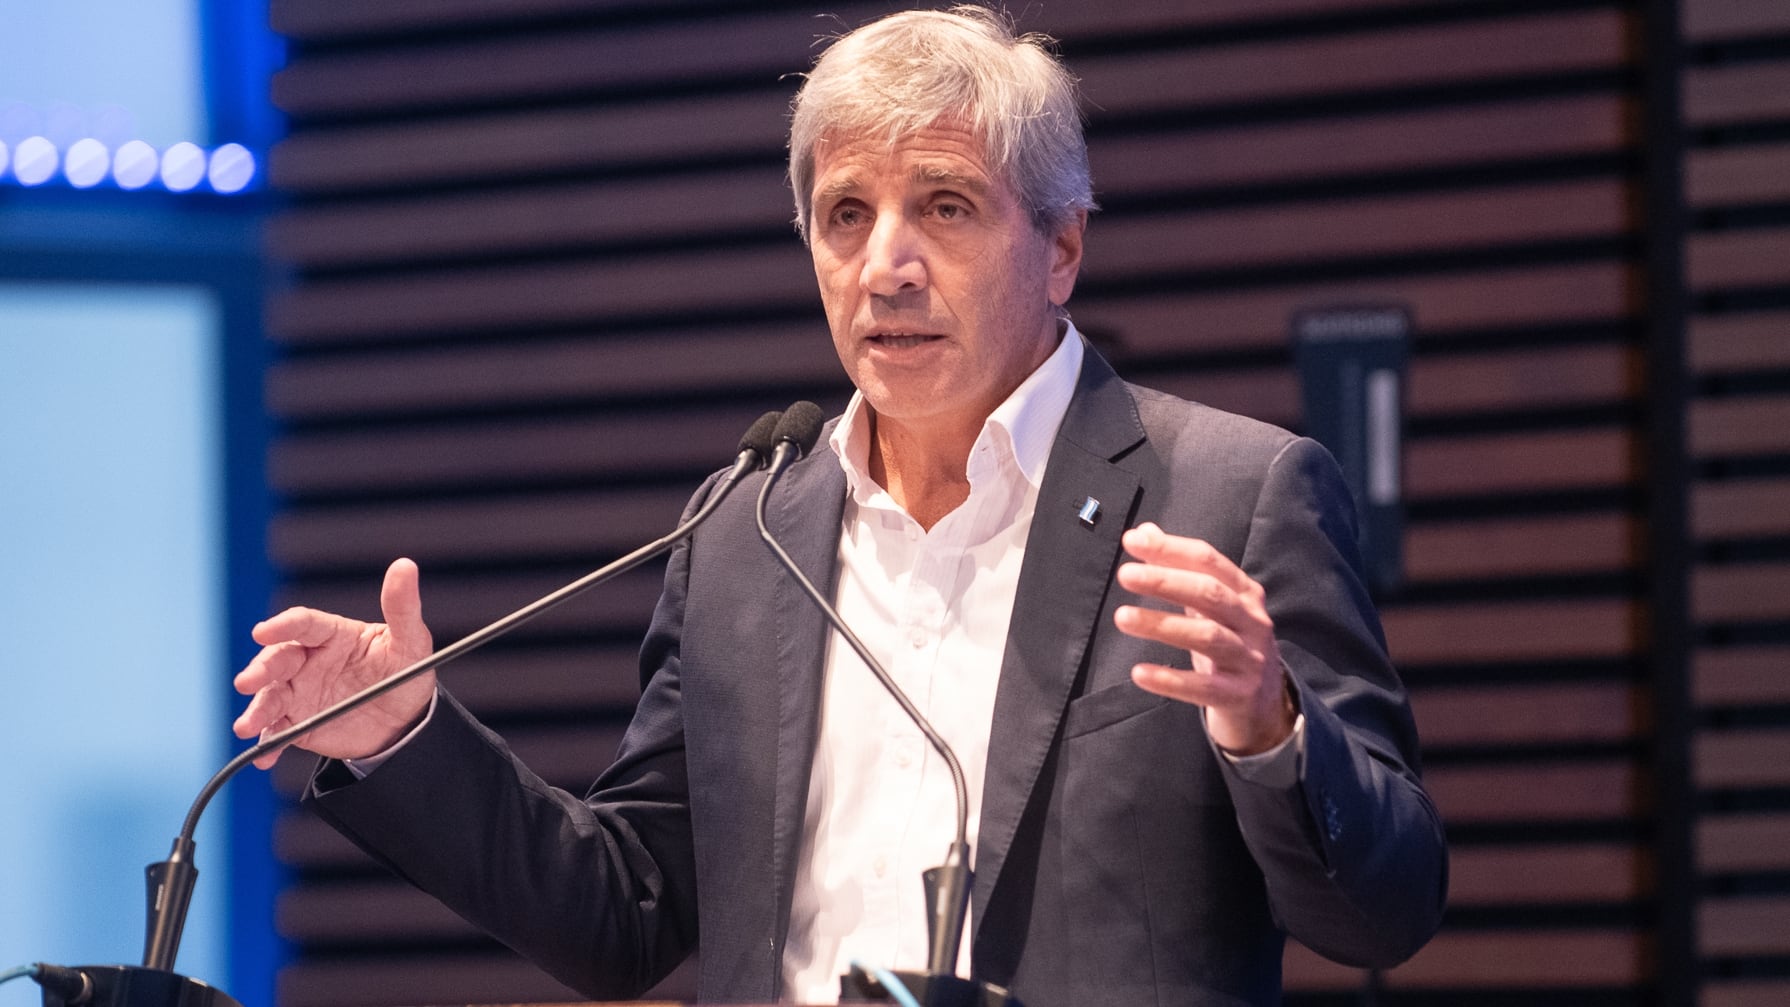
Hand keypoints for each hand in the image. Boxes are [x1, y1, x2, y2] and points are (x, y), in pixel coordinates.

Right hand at [232, 558, 436, 768]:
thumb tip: (405, 566)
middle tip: (247, 683)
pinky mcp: (299, 723)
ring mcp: (300, 692)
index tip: (264, 631)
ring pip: (270, 696)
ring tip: (247, 726)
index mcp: (332, 634)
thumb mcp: (410, 642)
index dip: (283, 625)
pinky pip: (278, 732)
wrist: (406, 722)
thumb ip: (402, 607)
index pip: (304, 624)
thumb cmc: (406, 673)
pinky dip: (268, 744)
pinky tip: (264, 757)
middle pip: (277, 659)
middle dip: (260, 670)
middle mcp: (309, 661)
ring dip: (257, 710)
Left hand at [1112, 522, 1294, 755]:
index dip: (1171, 549)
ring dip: (1163, 625)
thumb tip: (1144, 531)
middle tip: (1125, 575)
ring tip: (1122, 617)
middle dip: (1166, 581)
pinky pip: (1203, 688)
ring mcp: (1249, 659)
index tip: (1131, 541)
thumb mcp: (1210, 605)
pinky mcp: (1239, 695)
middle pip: (1210, 594)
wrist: (1265, 704)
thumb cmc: (1230, 643)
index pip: (1209, 561)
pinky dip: (1170, 680)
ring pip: (1208, 637)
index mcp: (1245, 592)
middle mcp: (1252, 621)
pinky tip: (1138, 673)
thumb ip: (1179, 568)